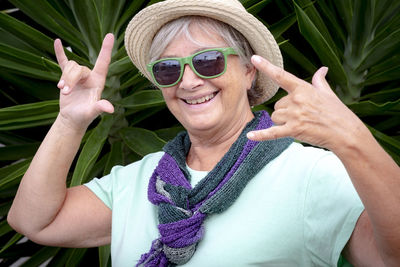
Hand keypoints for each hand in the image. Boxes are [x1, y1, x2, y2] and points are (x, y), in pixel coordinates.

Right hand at [54, 33, 114, 130]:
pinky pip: (63, 62)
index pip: (103, 62)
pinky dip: (60, 53)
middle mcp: (90, 76)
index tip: (110, 35)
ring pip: (69, 66)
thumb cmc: (84, 117)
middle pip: (78, 68)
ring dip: (64, 78)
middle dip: (70, 79)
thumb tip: (110, 109)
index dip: (106, 49)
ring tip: (62, 91)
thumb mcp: (92, 112)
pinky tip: (56, 42)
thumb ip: (100, 108)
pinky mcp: (67, 77)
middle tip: (64, 92)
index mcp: (98, 81)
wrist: (72, 119)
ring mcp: (78, 76)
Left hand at [247, 55, 364, 151]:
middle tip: (302, 116)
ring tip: (301, 124)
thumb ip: (319, 81)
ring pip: (275, 117)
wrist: (346, 132)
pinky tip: (249, 136)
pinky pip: (272, 133)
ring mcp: (294, 115)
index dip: (266, 66)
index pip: (281, 75)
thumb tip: (322, 69)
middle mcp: (296, 100)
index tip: (254, 58)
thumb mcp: (328, 93)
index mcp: (303, 88)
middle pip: (277, 105)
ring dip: (282, 122)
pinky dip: (261, 135)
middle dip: (285, 111)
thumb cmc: (337, 112)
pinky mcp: (294, 130)